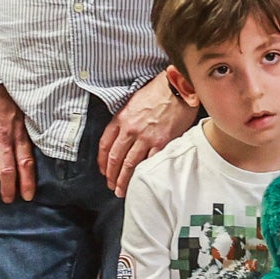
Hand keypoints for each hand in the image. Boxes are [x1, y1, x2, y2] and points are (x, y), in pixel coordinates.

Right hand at [0, 83, 37, 201]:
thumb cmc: (6, 98)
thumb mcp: (23, 115)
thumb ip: (26, 135)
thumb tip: (30, 155)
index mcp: (17, 134)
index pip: (25, 163)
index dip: (27, 182)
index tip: (27, 196)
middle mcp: (1, 137)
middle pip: (6, 169)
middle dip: (7, 188)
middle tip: (7, 199)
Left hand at [98, 68, 195, 193]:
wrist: (177, 88)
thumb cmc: (158, 92)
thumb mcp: (133, 101)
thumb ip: (125, 119)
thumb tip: (122, 136)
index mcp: (121, 119)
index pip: (105, 144)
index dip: (102, 161)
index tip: (103, 170)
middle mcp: (130, 129)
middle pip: (115, 158)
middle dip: (111, 175)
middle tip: (111, 186)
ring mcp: (146, 137)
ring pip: (130, 164)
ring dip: (124, 180)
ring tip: (122, 190)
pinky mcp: (161, 142)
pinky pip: (149, 162)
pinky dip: (144, 174)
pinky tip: (142, 181)